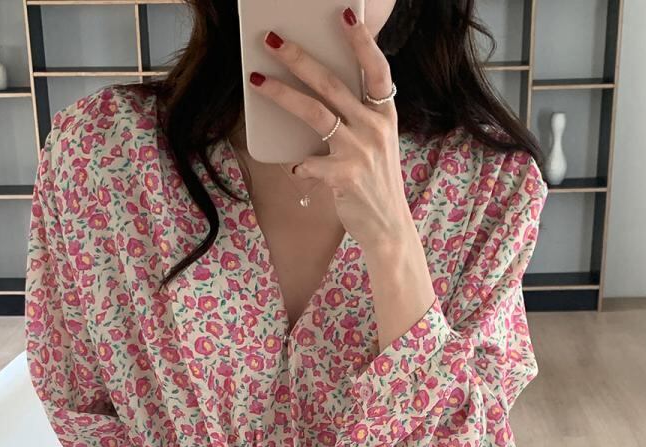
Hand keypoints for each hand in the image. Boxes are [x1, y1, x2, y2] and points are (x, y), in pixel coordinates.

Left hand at [256, 21, 431, 289]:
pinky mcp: (346, 178)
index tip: (346, 14)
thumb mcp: (375, 139)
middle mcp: (374, 127)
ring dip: (282, 94)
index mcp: (384, 112)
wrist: (388, 227)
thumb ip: (356, 113)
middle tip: (272, 40)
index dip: (361, 40)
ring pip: (315, 113)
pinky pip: (313, 164)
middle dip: (299, 58)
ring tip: (257, 80)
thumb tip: (319, 83)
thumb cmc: (374, 179)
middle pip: (332, 83)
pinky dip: (301, 165)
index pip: (375, 68)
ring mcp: (360, 151)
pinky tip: (293, 166)